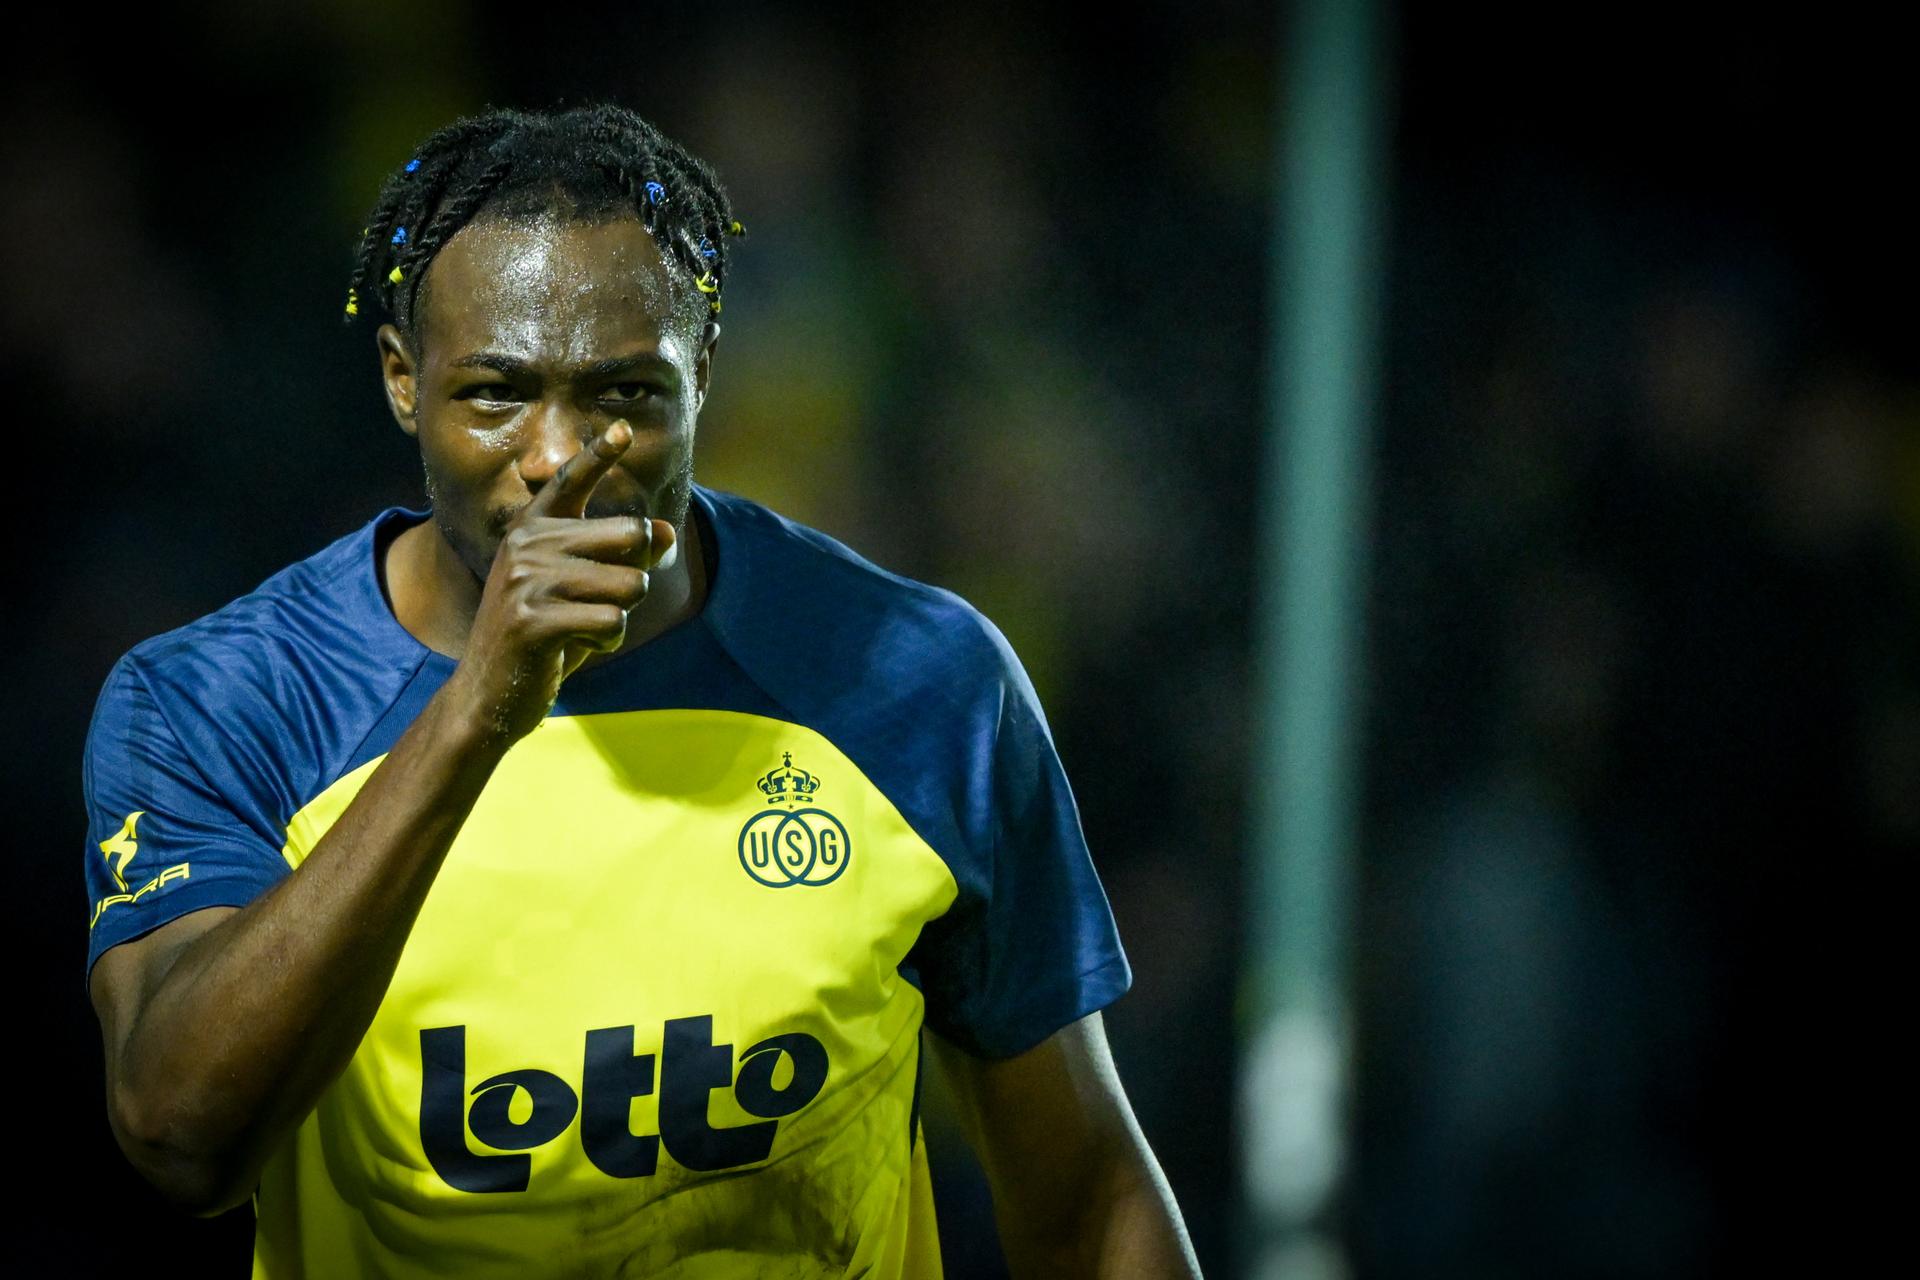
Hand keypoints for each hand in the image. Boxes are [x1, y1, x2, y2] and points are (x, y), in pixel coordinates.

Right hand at [446, 421, 675, 744]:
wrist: (488, 693)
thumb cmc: (544, 638)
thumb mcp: (586, 592)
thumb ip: (623, 559)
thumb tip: (666, 531)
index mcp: (533, 529)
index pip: (571, 480)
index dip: (598, 454)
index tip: (622, 429)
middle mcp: (527, 544)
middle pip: (631, 535)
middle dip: (635, 575)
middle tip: (601, 603)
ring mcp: (525, 581)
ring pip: (629, 584)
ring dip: (620, 617)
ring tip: (583, 630)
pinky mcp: (532, 621)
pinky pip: (612, 623)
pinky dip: (608, 643)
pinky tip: (577, 649)